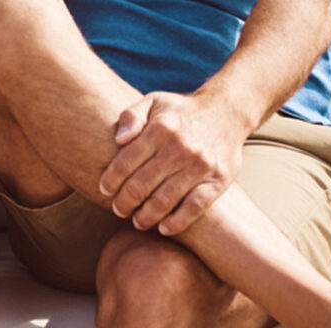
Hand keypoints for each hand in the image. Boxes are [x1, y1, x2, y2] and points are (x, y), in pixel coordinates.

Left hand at [98, 91, 246, 235]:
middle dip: (125, 202)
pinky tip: (163, 228)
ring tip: (137, 221)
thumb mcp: (154, 101)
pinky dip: (177, 222)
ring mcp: (199, 166)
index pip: (127, 160)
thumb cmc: (181, 110)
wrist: (226, 112)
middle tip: (118, 209)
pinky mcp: (217, 181)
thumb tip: (118, 139)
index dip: (112, 178)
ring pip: (165, 200)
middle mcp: (179, 148)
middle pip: (143, 184)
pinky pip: (194, 207)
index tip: (104, 190)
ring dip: (146, 216)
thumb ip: (131, 116)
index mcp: (160, 128)